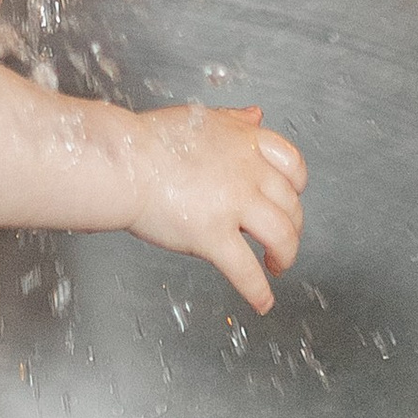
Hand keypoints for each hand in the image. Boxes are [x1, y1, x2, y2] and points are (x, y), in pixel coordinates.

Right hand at [122, 103, 304, 310]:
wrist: (121, 161)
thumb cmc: (148, 141)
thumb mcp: (200, 118)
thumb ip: (232, 121)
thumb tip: (256, 117)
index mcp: (245, 142)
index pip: (293, 166)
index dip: (296, 188)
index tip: (290, 200)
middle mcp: (247, 172)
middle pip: (291, 206)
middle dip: (292, 227)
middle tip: (282, 240)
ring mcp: (233, 205)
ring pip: (281, 237)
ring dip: (285, 256)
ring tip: (277, 266)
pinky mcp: (212, 236)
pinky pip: (246, 270)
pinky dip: (259, 291)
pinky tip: (262, 301)